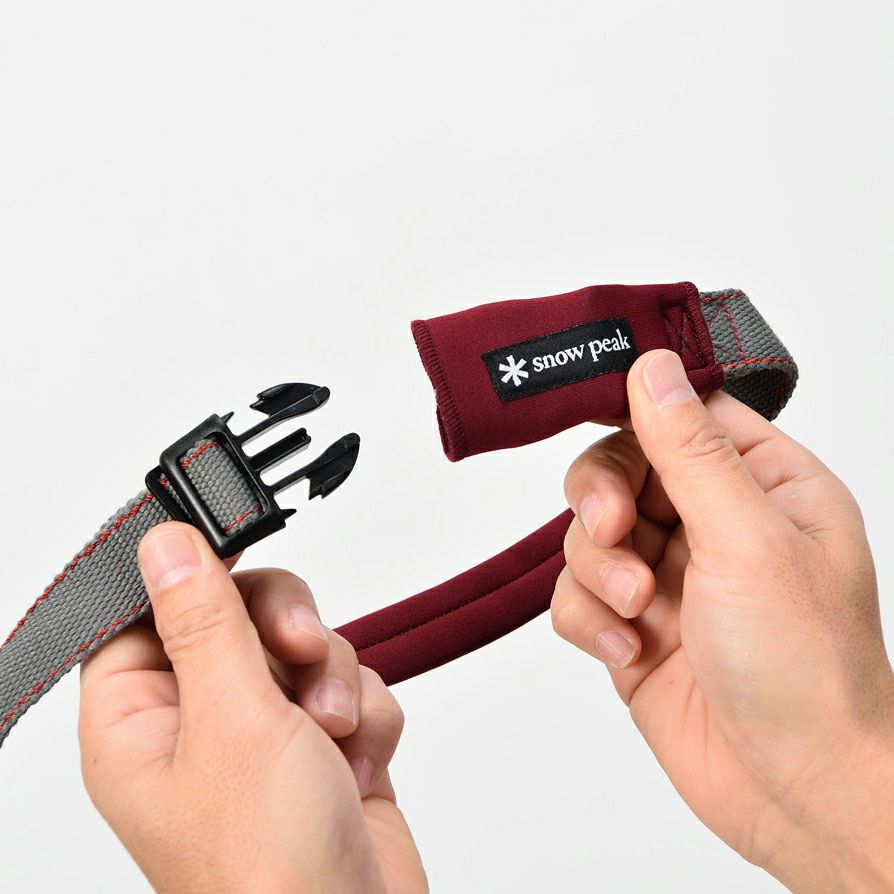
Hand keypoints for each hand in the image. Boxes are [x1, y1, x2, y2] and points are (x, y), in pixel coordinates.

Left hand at [79, 522, 426, 893]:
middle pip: (240, 614)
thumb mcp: (233, 722)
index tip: (236, 549)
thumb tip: (165, 544)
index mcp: (143, 722)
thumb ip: (205, 622)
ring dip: (334, 680)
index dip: (192, 576)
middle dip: (287, 629)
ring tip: (332, 737)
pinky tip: (357, 764)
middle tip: (301, 653)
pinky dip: (365, 713)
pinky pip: (350, 682)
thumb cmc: (268, 871)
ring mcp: (267, 733)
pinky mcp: (324, 744)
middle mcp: (202, 723)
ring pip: (306, 645)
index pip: (147, 613)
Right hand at [552, 350, 893, 891]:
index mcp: (766, 486)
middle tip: (614, 529)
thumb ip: (690, 451)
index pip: (683, 415)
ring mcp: (670, 576)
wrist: (793, 792)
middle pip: (621, 469)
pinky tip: (626, 649)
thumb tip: (652, 369)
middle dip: (604, 500)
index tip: (595, 423)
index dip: (634, 413)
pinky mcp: (634, 625)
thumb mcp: (748, 540)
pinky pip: (577, 594)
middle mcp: (715, 524)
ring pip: (589, 533)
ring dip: (598, 568)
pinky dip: (588, 617)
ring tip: (634, 609)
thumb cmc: (808, 671)